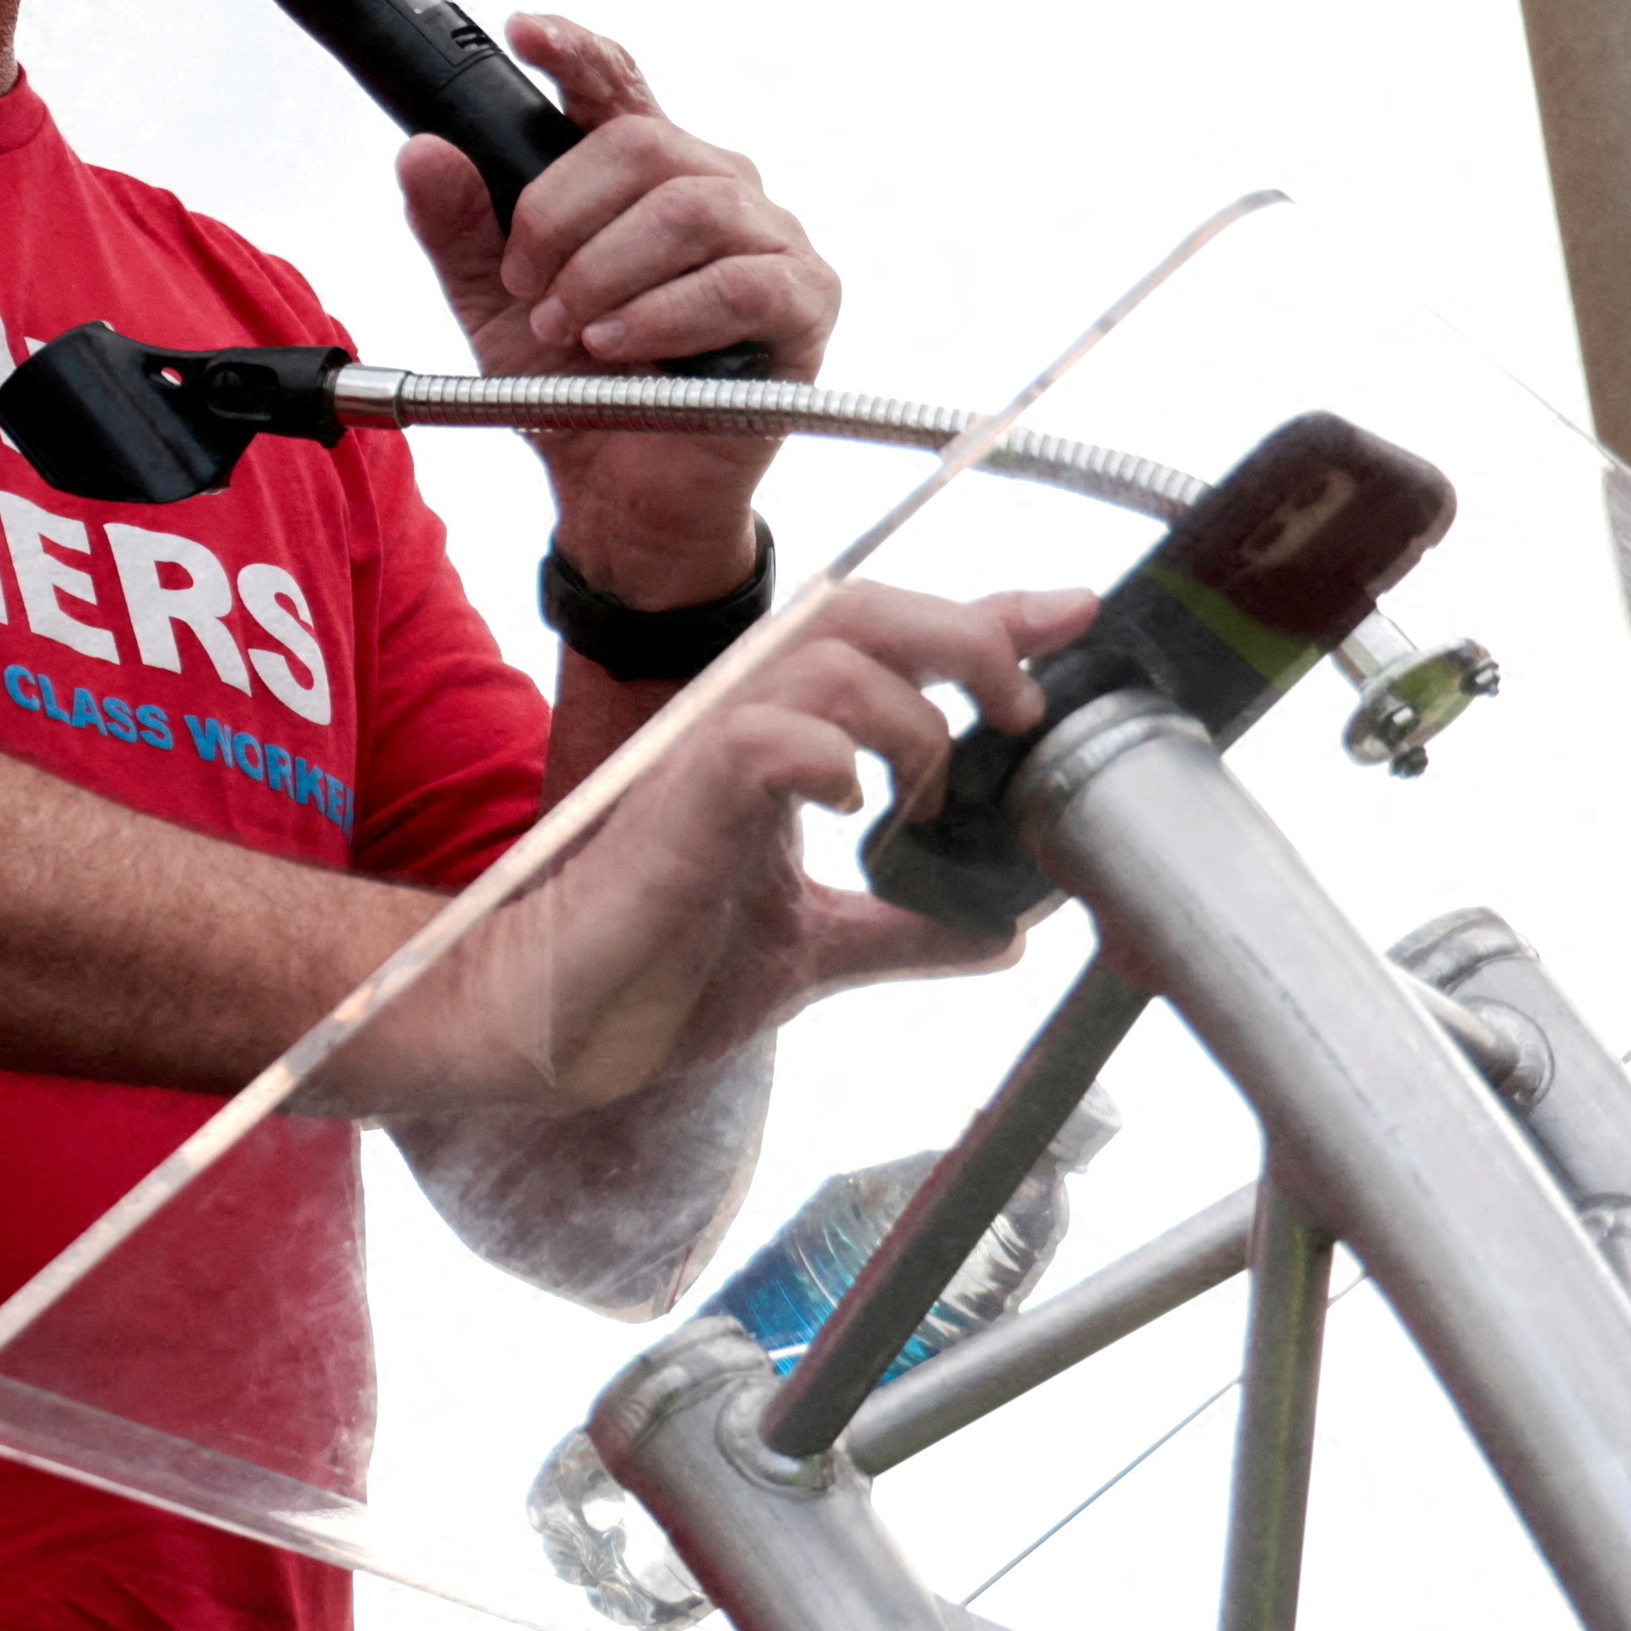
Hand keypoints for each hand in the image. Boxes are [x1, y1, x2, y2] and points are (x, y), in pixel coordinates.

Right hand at [333, 578, 1090, 1110]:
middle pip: (863, 610)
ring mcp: (705, 755)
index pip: (890, 644)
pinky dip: (824, 752)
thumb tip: (1001, 932)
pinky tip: (846, 797)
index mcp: (777, 744)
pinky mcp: (678, 802)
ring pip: (824, 656)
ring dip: (907, 713)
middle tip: (1020, 709)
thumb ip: (905, 927)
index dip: (988, 620)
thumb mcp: (814, 948)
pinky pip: (761, 736)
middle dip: (964, 638)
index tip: (1073, 616)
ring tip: (925, 790)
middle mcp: (743, 725)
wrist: (556, 1019)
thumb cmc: (655, 972)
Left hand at [393, 13, 838, 611]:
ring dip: (603, 271)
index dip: (577, 52)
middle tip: (525, 285)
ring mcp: (771, 239)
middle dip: (559, 215)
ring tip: (567, 330)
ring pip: (686, 208)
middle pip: (640, 145)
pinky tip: (616, 346)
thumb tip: (420, 151)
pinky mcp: (804, 302)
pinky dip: (661, 314)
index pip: (619, 87)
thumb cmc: (574, 388)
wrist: (621, 494)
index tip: (526, 32)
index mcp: (645, 175)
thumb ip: (458, 228)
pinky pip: (737, 281)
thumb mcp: (490, 306)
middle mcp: (717, 188)